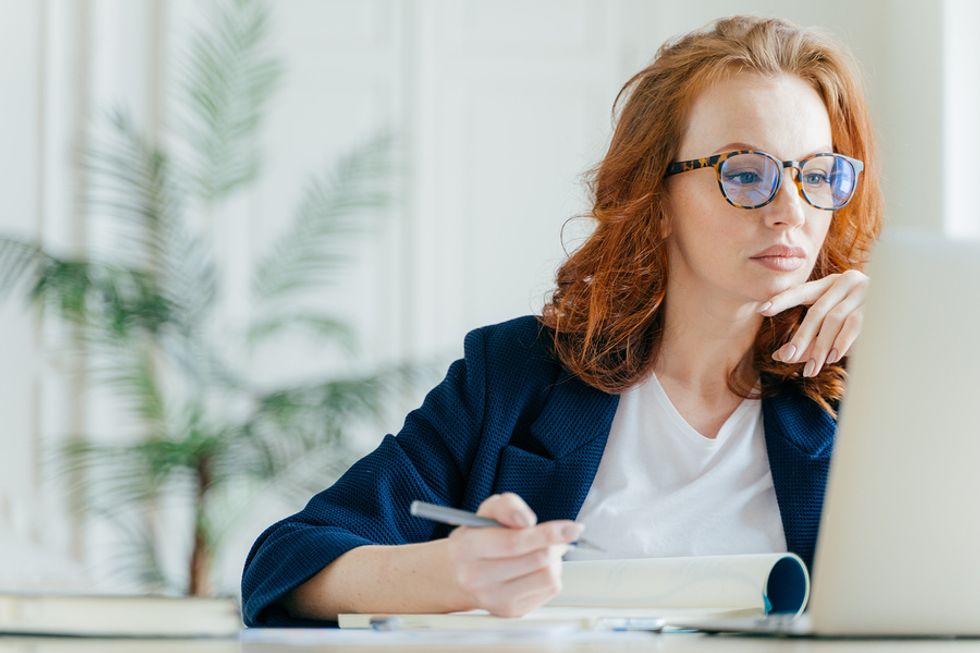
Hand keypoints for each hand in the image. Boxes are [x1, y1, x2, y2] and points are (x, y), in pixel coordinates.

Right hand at [446, 492, 581, 617]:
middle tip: (556, 535)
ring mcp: (493, 599)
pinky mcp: (510, 611)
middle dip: (554, 544)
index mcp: (467, 548)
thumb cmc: (478, 537)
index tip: (573, 528)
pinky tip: (537, 568)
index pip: (515, 542)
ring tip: (542, 551)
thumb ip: (508, 506)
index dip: (548, 534)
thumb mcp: (487, 511)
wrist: (460, 573)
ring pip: (547, 577)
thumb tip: (527, 521)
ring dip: (554, 560)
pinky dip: (551, 574)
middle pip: (536, 560)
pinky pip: (549, 590)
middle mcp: (476, 577)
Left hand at [758, 269, 868, 376]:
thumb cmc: (865, 318)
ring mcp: (863, 292)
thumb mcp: (834, 324)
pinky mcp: (879, 306)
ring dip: (821, 347)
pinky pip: (855, 324)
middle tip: (788, 358)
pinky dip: (842, 342)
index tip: (762, 310)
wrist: (908, 305)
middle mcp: (845, 282)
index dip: (781, 300)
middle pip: (817, 312)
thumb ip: (810, 337)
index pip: (801, 291)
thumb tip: (781, 356)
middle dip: (801, 337)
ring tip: (811, 368)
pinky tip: (834, 357)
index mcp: (830, 283)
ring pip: (834, 321)